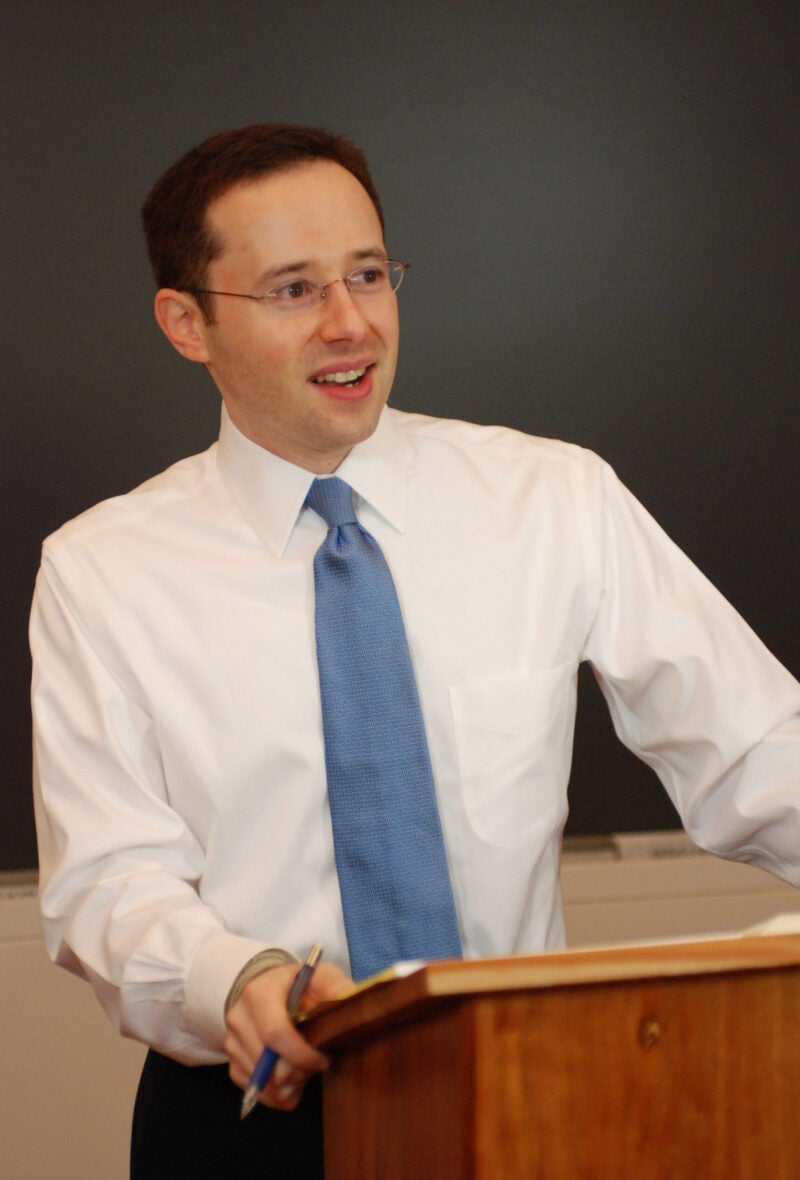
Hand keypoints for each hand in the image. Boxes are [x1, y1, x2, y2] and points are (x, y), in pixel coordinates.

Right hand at [224, 960, 350, 1110]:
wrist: (268, 988)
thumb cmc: (298, 985)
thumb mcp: (321, 976)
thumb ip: (337, 988)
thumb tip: (350, 1004)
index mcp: (259, 993)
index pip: (275, 1034)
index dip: (302, 1055)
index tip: (323, 1059)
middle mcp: (238, 1017)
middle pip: (267, 1064)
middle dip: (298, 1073)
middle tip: (317, 1064)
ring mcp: (231, 1042)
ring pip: (262, 1083)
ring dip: (290, 1085)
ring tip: (306, 1068)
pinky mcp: (232, 1063)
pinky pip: (256, 1093)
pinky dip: (278, 1094)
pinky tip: (293, 1077)